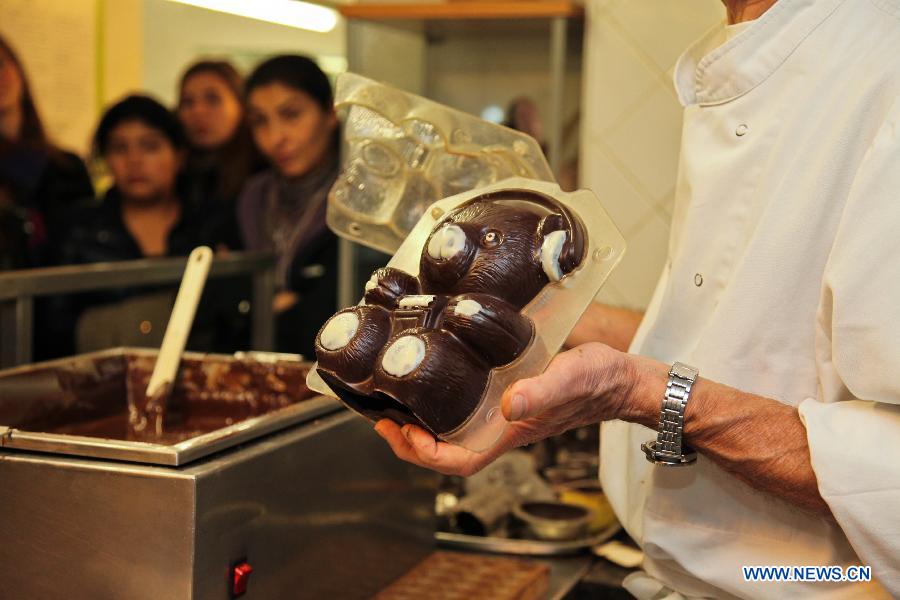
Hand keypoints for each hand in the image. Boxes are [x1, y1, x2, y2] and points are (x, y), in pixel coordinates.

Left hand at [374, 342, 637, 475]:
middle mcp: (503, 428)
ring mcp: (505, 415)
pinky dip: (444, 405)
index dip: (425, 454)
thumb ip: (542, 392)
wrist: (621, 377)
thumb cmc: (599, 381)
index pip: (460, 461)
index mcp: (512, 431)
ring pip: (454, 434)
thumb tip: (508, 405)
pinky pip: (468, 413)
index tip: (401, 432)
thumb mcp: (569, 378)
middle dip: (411, 443)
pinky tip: (433, 385)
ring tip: (397, 405)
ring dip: (423, 426)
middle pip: (448, 452)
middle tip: (383, 419)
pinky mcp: (509, 398)